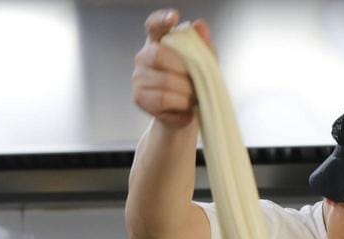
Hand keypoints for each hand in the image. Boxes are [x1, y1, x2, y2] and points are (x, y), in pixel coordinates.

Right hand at [131, 9, 214, 128]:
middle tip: (197, 83)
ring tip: (194, 98)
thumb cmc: (193, 86)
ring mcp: (139, 76)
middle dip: (184, 71)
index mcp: (160, 42)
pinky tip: (186, 110)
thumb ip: (203, 46)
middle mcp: (144, 56)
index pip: (155, 25)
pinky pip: (163, 99)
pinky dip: (181, 106)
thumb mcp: (205, 65)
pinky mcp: (138, 97)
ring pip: (165, 82)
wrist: (187, 114)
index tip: (173, 18)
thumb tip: (200, 26)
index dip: (161, 19)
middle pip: (159, 55)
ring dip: (187, 93)